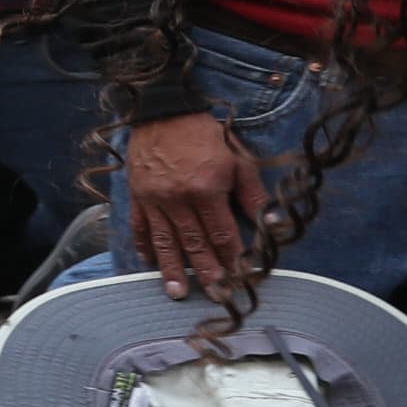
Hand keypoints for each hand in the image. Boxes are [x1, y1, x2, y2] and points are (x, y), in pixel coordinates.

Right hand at [124, 112, 262, 301]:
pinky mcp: (137, 195)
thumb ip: (251, 193)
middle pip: (194, 243)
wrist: (164, 111)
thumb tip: (269, 222)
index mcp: (206, 189)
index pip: (221, 233)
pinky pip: (141, 226)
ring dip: (173, 269)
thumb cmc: (206, 135)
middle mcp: (178, 199)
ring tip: (177, 292)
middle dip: (206, 272)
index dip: (232, 257)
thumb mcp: (238, 159)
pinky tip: (149, 263)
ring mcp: (154, 199)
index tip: (239, 278)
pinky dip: (144, 246)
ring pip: (165, 241)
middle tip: (215, 294)